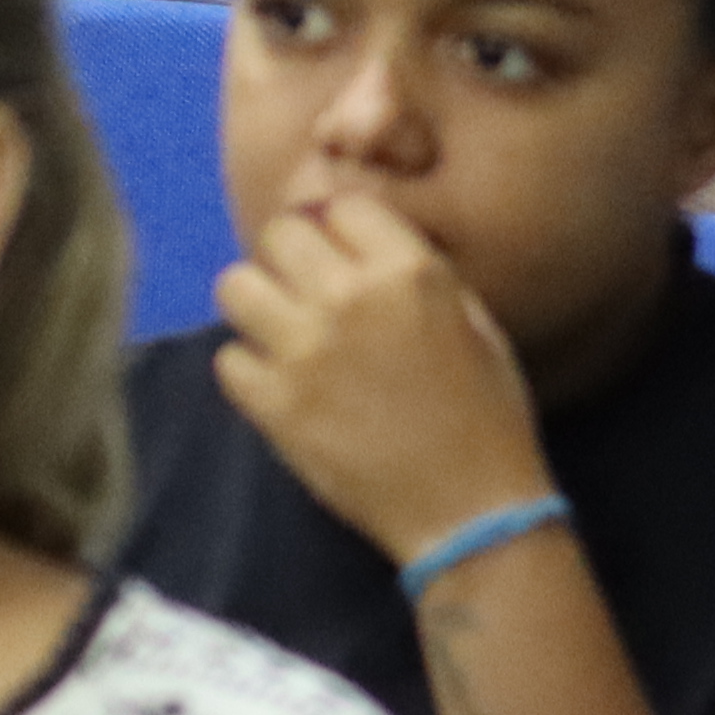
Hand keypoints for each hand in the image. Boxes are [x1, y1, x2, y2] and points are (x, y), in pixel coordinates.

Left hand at [213, 194, 554, 564]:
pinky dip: (249, 370)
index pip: (343, 206)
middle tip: (308, 294)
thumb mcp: (474, 321)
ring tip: (283, 333)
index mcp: (410, 271)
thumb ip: (416, 272)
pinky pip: (227, 359)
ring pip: (235, 286)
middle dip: (293, 260)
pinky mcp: (274, 405)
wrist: (469, 508)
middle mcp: (350, 297)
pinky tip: (281, 386)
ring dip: (258, 305)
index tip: (345, 259)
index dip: (341, 231)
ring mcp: (305, 351)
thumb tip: (358, 244)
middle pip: (280, 235)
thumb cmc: (488, 414)